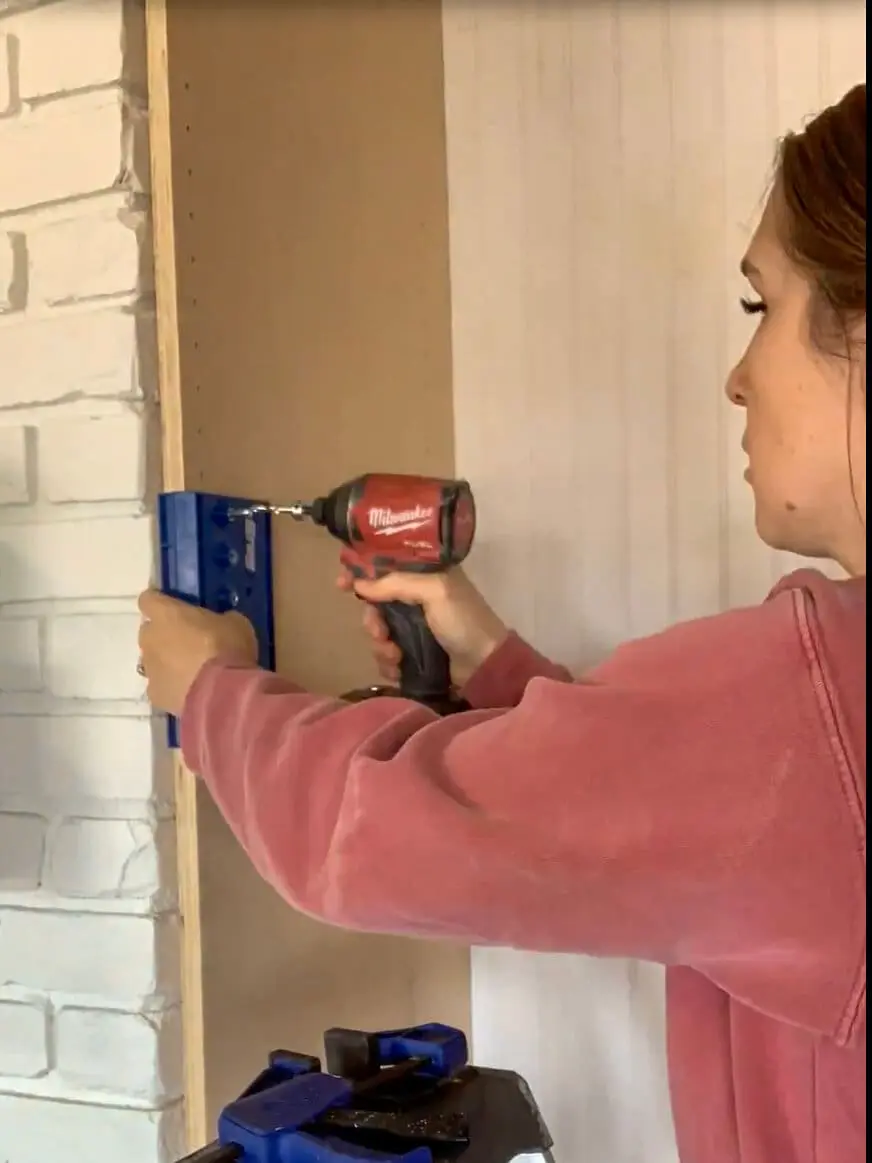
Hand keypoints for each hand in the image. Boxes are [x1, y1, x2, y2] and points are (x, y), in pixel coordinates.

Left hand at [137, 590, 257, 715]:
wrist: (222, 693)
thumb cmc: (227, 648)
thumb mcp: (234, 622)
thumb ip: (218, 619)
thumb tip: (218, 623)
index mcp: (166, 614)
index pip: (148, 599)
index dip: (160, 601)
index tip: (174, 606)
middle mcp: (150, 638)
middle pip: (150, 630)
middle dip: (165, 634)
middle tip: (190, 640)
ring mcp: (149, 668)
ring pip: (153, 659)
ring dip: (167, 660)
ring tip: (193, 670)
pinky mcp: (154, 693)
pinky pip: (160, 684)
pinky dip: (172, 685)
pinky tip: (191, 690)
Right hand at [337, 560, 508, 687]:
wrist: (486, 665)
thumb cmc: (464, 620)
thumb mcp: (435, 590)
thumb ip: (397, 583)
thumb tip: (359, 584)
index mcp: (425, 574)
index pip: (385, 565)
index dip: (361, 572)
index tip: (342, 584)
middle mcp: (416, 597)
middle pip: (375, 602)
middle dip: (372, 619)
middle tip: (379, 631)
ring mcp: (414, 627)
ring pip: (378, 631)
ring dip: (380, 645)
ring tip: (395, 655)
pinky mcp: (413, 653)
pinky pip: (386, 655)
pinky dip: (388, 663)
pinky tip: (398, 668)